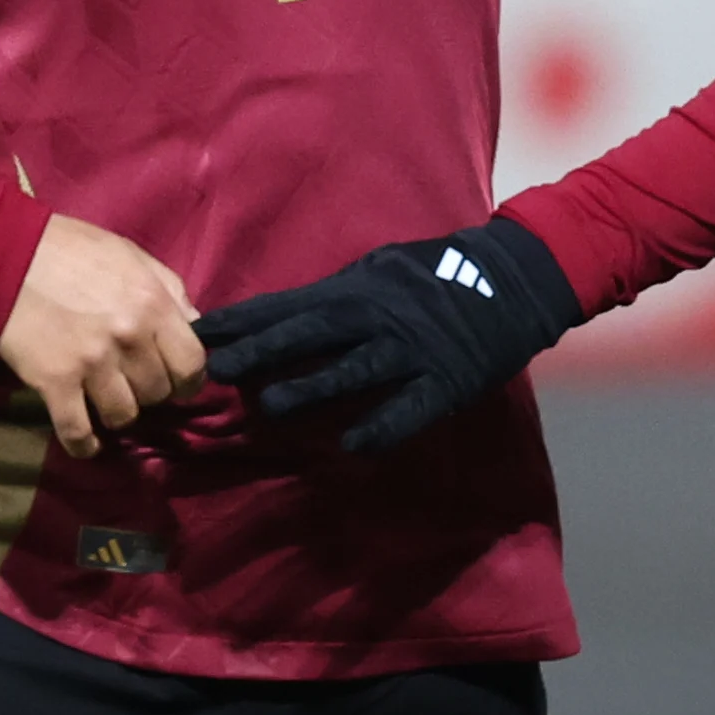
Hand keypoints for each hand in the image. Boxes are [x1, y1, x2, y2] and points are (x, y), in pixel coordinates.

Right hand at [0, 215, 205, 457]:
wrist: (4, 252)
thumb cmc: (69, 248)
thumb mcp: (129, 255)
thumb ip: (168, 289)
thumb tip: (195, 326)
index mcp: (152, 303)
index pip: (192, 364)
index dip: (187, 379)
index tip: (175, 380)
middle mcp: (129, 337)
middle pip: (158, 393)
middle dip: (147, 390)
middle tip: (129, 379)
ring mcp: (92, 363)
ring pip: (123, 415)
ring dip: (116, 411)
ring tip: (102, 398)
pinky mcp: (55, 382)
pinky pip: (78, 432)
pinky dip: (84, 445)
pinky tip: (87, 443)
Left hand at [196, 218, 582, 455]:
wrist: (513, 277)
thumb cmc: (438, 272)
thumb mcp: (379, 269)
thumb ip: (335, 294)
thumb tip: (282, 315)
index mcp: (356, 288)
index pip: (288, 304)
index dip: (244, 320)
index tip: (200, 332)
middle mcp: (377, 314)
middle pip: (310, 331)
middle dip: (260, 350)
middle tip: (212, 367)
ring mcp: (412, 348)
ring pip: (354, 368)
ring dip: (311, 386)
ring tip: (270, 405)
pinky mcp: (446, 379)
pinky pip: (410, 406)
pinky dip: (382, 424)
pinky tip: (353, 444)